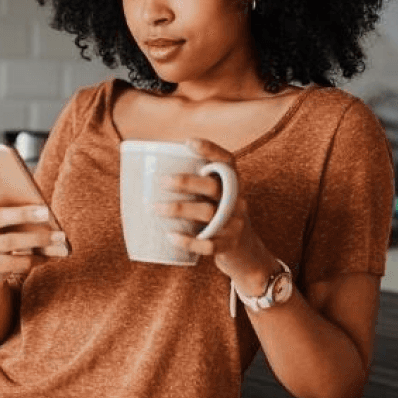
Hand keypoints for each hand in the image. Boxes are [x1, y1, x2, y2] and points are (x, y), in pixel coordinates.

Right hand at [0, 174, 68, 288]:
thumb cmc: (4, 234)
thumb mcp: (6, 220)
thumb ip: (15, 207)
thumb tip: (44, 209)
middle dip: (23, 214)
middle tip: (46, 212)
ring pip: (11, 241)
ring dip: (39, 239)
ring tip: (60, 236)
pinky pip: (18, 262)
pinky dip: (38, 258)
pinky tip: (53, 255)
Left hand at [155, 138, 274, 287]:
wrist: (247, 255)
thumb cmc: (220, 220)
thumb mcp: (217, 200)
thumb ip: (197, 188)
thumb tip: (150, 176)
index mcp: (234, 186)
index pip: (228, 162)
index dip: (211, 149)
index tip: (188, 142)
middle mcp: (237, 201)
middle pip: (214, 187)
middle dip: (186, 182)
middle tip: (161, 181)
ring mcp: (235, 224)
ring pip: (208, 213)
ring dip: (178, 209)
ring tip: (154, 208)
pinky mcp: (229, 246)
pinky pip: (209, 244)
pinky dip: (188, 241)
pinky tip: (171, 236)